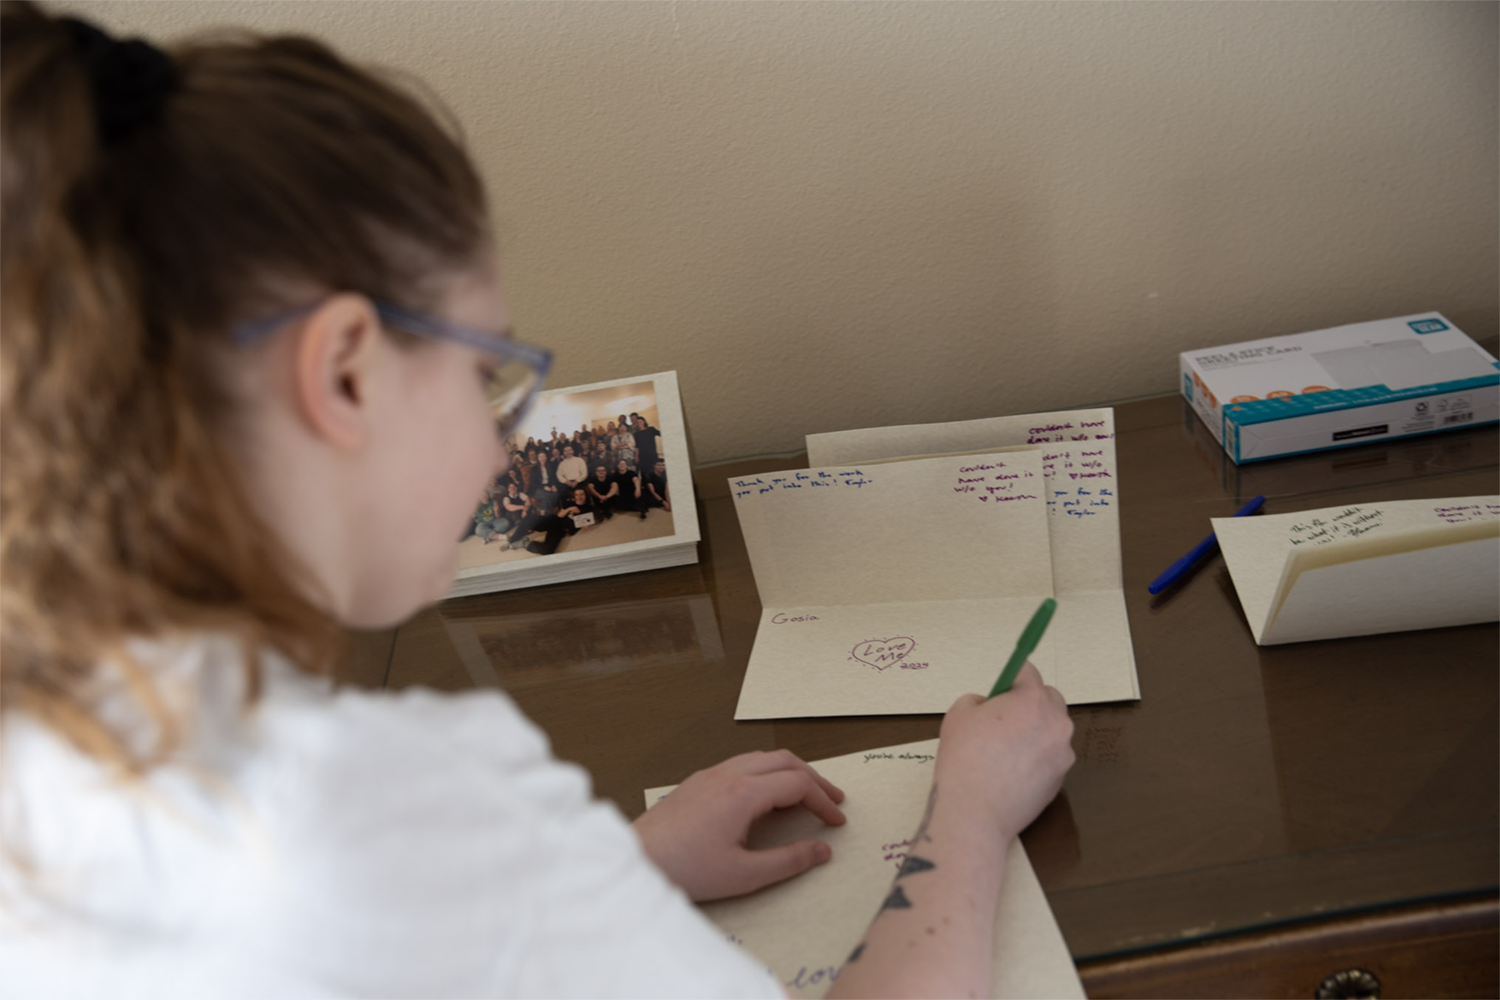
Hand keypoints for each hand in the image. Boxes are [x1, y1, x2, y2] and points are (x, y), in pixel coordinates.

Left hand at [633, 749, 846, 901]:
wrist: (638, 860)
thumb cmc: (686, 869)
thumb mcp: (744, 875)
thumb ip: (788, 861)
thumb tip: (822, 851)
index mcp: (743, 793)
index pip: (797, 785)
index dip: (823, 801)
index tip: (836, 822)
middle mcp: (729, 775)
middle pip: (784, 761)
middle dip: (813, 778)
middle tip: (833, 799)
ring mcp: (711, 774)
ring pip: (762, 758)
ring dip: (789, 771)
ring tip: (805, 794)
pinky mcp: (698, 781)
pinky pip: (742, 763)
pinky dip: (767, 772)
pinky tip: (767, 794)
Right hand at [935, 662, 1074, 840]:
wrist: (974, 813)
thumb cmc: (964, 759)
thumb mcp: (959, 714)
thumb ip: (978, 701)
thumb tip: (989, 706)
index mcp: (1032, 700)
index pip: (1028, 672)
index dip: (1011, 678)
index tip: (1000, 689)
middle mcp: (1056, 723)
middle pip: (1050, 698)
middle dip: (1030, 702)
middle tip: (1003, 720)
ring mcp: (1063, 753)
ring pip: (1053, 730)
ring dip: (1036, 731)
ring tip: (1006, 751)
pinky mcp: (1061, 780)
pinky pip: (1052, 757)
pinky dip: (1037, 758)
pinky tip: (1013, 773)